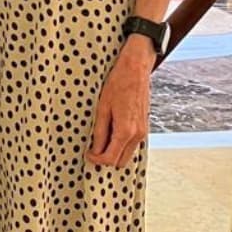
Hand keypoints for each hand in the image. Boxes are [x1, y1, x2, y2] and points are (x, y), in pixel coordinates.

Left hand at [87, 37, 152, 168]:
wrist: (135, 70)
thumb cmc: (118, 84)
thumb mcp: (103, 107)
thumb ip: (100, 131)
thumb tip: (95, 149)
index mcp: (125, 131)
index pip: (110, 158)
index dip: (96, 160)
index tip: (87, 154)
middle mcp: (137, 135)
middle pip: (121, 162)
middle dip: (106, 159)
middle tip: (92, 148)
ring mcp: (143, 132)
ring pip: (128, 154)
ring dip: (114, 152)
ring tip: (99, 139)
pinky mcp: (144, 127)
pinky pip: (132, 144)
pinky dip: (121, 145)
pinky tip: (110, 133)